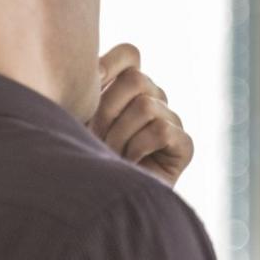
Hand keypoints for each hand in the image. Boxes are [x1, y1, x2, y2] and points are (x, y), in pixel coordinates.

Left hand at [87, 43, 194, 185]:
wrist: (101, 205)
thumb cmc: (83, 160)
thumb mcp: (75, 119)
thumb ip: (84, 90)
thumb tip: (92, 66)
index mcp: (128, 88)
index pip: (129, 54)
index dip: (108, 65)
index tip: (84, 93)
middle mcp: (153, 98)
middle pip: (135, 79)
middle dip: (107, 111)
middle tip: (95, 137)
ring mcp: (171, 120)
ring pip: (146, 105)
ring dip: (119, 135)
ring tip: (111, 155)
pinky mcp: (184, 145)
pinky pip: (161, 130)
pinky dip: (138, 148)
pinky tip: (131, 163)